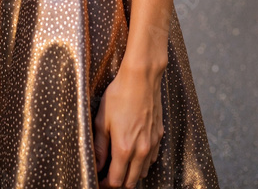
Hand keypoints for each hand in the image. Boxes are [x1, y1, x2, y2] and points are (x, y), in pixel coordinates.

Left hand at [94, 65, 163, 187]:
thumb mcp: (102, 119)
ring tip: (121, 164)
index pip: (116, 180)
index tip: (99, 182)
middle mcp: (140, 151)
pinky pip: (152, 158)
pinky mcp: (159, 136)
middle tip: (108, 175)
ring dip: (132, 173)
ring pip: (142, 171)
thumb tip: (98, 164)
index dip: (106, 184)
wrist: (141, 79)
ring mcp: (152, 144)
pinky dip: (143, 162)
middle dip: (119, 182)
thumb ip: (100, 146)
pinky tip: (135, 152)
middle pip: (131, 181)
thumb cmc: (119, 96)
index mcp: (124, 148)